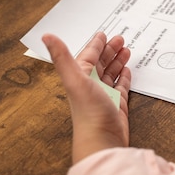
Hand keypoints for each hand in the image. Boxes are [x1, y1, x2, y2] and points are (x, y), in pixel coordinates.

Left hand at [42, 32, 131, 163]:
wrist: (102, 141)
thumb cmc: (89, 112)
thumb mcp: (75, 79)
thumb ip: (62, 57)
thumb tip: (46, 35)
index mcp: (80, 77)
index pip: (88, 56)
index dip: (96, 45)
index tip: (103, 34)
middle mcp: (90, 86)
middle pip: (101, 63)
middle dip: (110, 50)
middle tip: (121, 38)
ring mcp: (104, 96)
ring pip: (111, 74)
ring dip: (118, 61)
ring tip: (127, 50)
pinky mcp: (116, 105)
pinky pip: (120, 87)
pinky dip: (123, 78)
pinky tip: (127, 71)